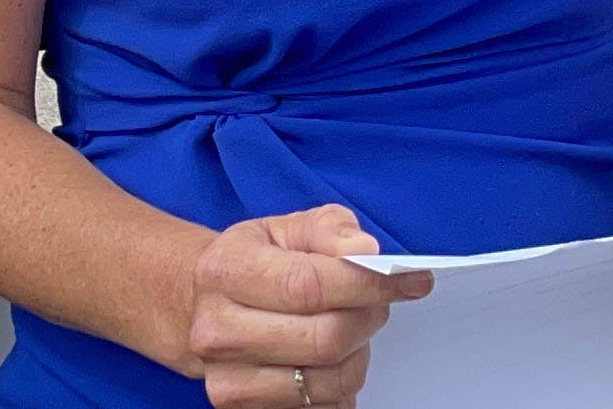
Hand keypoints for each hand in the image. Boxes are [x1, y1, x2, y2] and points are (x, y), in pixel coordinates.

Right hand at [184, 203, 430, 407]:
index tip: (410, 280)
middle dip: (369, 318)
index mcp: (225, 272)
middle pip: (324, 338)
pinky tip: (332, 359)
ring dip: (358, 354)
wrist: (203, 306)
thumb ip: (330, 229)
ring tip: (351, 328)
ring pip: (329, 381)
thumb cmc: (256, 262)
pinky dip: (339, 385)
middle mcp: (218, 330)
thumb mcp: (287, 228)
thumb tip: (364, 250)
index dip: (368, 284)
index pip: (309, 285)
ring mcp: (227, 378)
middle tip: (379, 302)